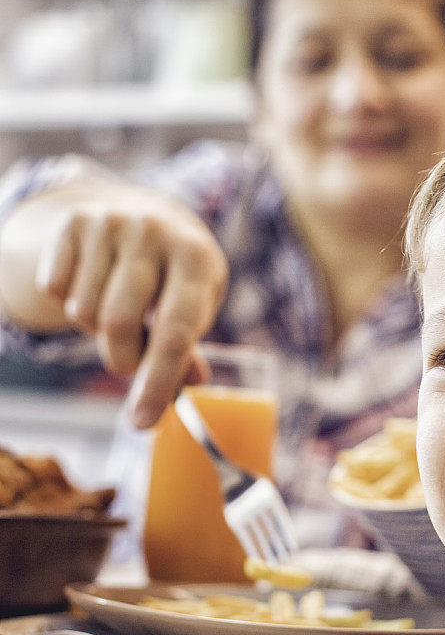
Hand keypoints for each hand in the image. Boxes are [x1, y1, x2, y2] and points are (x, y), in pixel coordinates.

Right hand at [35, 193, 227, 427]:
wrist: (149, 213)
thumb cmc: (179, 275)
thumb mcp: (198, 301)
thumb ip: (188, 344)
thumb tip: (187, 386)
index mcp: (196, 257)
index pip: (175, 332)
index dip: (157, 382)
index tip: (142, 421)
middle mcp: (154, 232)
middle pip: (119, 324)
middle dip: (123, 360)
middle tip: (132, 363)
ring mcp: (111, 222)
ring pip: (83, 311)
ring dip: (98, 331)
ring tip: (122, 309)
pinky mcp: (74, 221)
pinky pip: (56, 289)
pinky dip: (72, 301)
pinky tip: (98, 284)